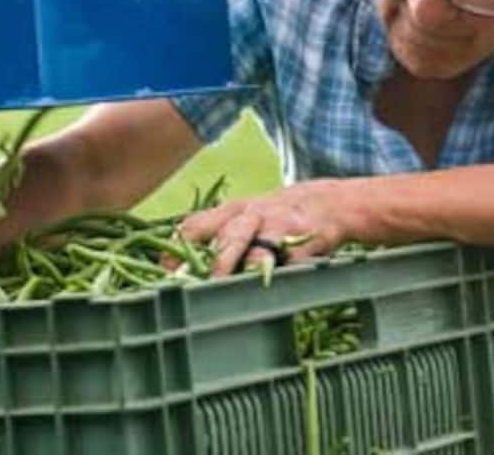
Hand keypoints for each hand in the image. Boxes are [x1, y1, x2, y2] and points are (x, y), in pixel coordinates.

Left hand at [178, 180, 353, 275]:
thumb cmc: (275, 216)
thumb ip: (216, 232)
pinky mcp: (304, 243)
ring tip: (227, 290)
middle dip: (211, 262)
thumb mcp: (245, 215)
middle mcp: (252, 215)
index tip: (165, 274)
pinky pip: (288, 261)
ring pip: (257, 249)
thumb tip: (179, 265)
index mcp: (232, 210)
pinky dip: (277, 276)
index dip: (178, 249)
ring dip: (240, 269)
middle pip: (227, 236)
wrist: (328, 203)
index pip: (196, 225)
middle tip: (194, 286)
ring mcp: (279, 228)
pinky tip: (267, 290)